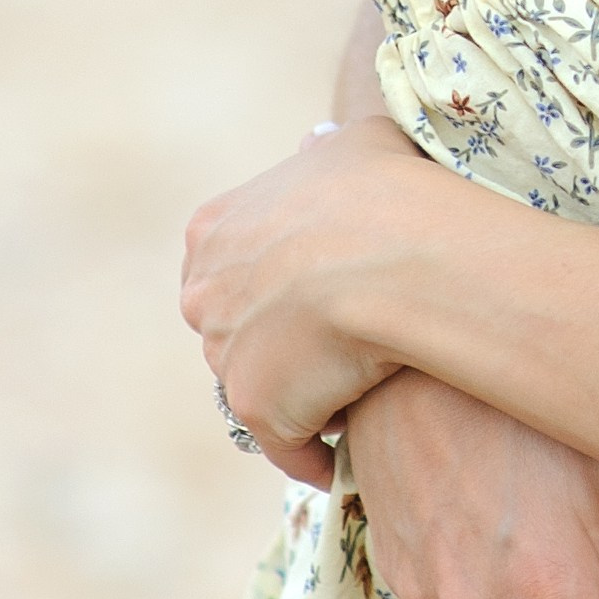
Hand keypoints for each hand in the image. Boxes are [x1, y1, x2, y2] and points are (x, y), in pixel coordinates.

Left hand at [181, 116, 428, 486]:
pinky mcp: (255, 409)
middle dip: (280, 339)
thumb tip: (318, 145)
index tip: (321, 288)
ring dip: (301, 393)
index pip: (232, 265)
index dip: (279, 280)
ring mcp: (224, 355)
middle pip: (237, 328)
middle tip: (342, 342)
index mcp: (213, 228)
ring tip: (358, 394)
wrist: (396, 254)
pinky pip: (287, 444)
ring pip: (263, 385)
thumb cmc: (387, 190)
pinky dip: (315, 452)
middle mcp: (202, 293)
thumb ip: (326, 152)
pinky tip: (350, 454)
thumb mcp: (355, 143)